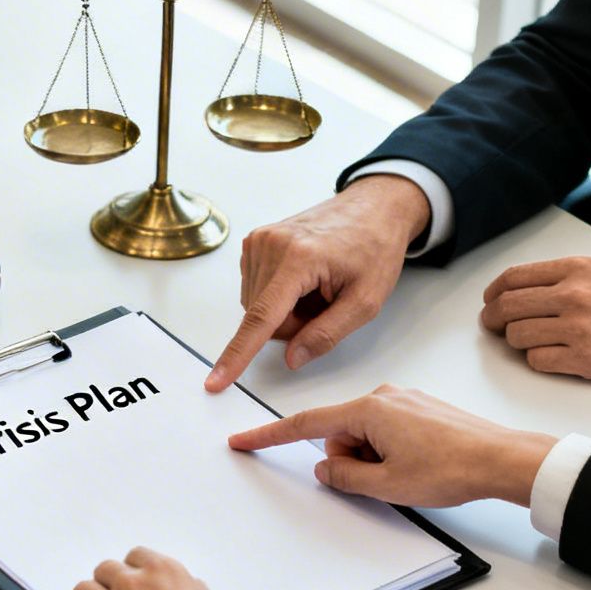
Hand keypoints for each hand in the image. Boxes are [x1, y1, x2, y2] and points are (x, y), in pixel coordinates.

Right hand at [207, 175, 431, 392]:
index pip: (261, 318)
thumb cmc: (374, 248)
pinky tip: (304, 280)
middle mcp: (271, 245)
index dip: (238, 355)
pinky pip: (256, 291)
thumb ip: (327, 334)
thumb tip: (291, 358)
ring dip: (287, 310)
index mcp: (299, 258)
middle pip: (262, 318)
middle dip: (293, 324)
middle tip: (326, 303)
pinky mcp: (255, 242)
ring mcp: (259, 241)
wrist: (374, 208)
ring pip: (257, 307)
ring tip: (317, 287)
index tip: (215, 381)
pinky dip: (279, 295)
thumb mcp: (366, 301)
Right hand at [228, 384, 555, 508]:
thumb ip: (344, 476)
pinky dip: (390, 450)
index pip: (305, 423)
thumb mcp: (386, 485)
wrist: (502, 459)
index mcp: (368, 409)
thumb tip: (325, 468)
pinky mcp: (420, 408)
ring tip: (409, 472)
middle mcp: (383, 395)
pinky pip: (387, 430)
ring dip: (373, 457)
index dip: (270, 435)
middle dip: (349, 459)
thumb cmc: (452, 468)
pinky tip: (419, 464)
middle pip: (339, 431)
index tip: (243, 440)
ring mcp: (403, 399)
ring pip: (365, 433)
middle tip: (384, 478)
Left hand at [480, 257, 590, 387]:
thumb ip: (571, 278)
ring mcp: (579, 327)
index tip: (491, 302)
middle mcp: (574, 294)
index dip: (494, 293)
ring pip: (518, 336)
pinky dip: (539, 361)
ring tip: (533, 343)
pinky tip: (554, 357)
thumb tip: (530, 291)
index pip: (514, 277)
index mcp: (578, 269)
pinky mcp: (586, 360)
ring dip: (518, 342)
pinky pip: (538, 361)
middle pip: (507, 307)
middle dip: (493, 319)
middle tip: (494, 327)